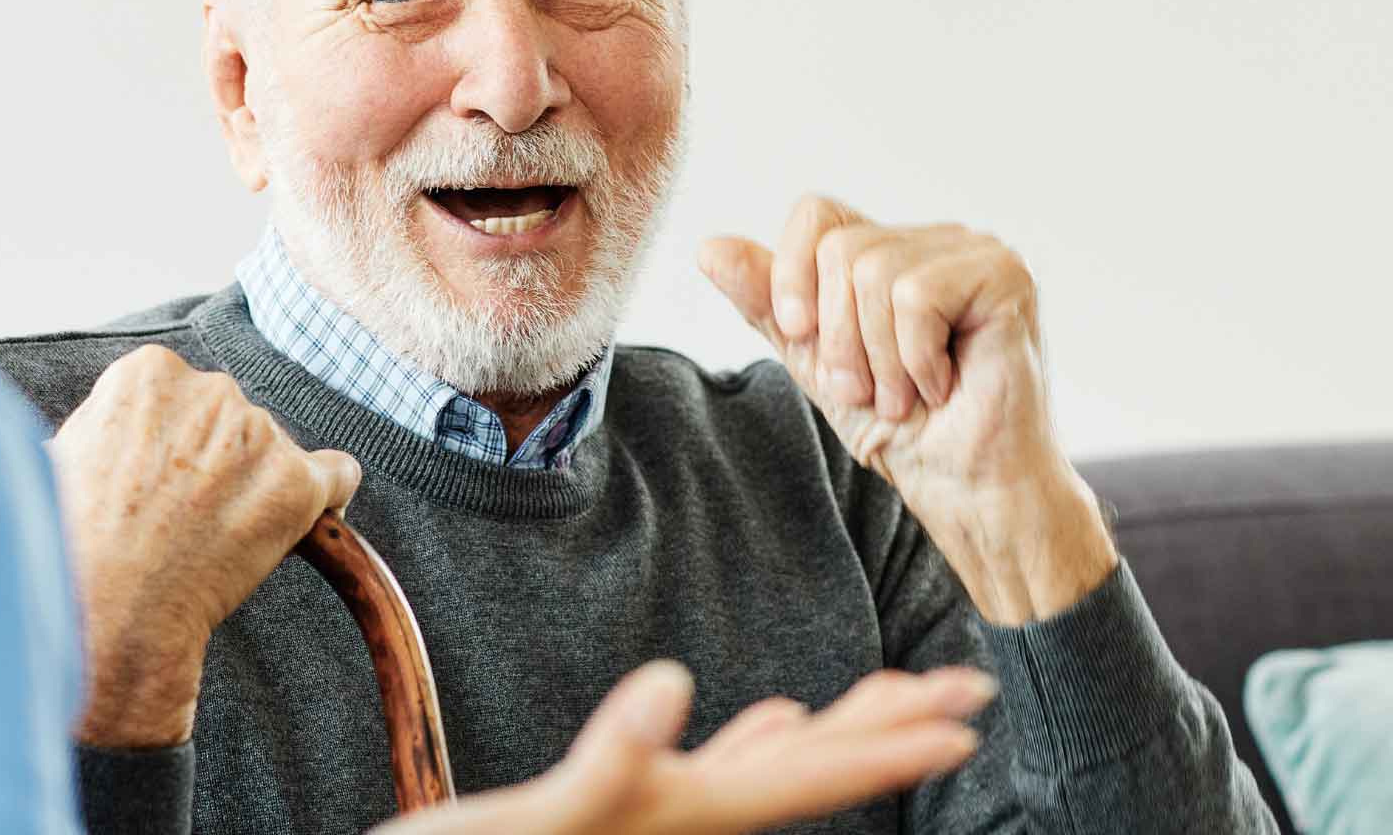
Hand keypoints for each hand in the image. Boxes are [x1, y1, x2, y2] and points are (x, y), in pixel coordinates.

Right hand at [48, 345, 361, 746]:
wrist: (103, 612)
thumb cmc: (70, 547)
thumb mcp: (62, 457)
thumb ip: (110, 428)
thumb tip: (119, 438)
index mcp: (149, 373)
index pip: (182, 395)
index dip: (170, 444)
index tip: (159, 483)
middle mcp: (212, 389)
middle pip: (230, 420)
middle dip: (214, 461)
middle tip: (183, 521)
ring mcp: (260, 434)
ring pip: (275, 451)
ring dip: (256, 487)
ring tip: (211, 544)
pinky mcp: (297, 484)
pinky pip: (339, 475)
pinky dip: (329, 498)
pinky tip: (303, 528)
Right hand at [375, 661, 994, 834]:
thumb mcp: (535, 824)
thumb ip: (606, 763)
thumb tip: (674, 683)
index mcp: (681, 817)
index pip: (808, 778)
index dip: (888, 744)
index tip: (966, 716)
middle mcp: (684, 821)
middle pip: (810, 770)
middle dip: (889, 725)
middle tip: (968, 687)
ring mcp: (657, 818)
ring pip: (769, 769)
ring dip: (834, 730)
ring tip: (893, 698)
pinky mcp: (620, 809)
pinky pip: (709, 773)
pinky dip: (750, 744)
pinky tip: (761, 719)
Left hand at [699, 196, 1115, 623]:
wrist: (962, 487)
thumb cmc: (898, 429)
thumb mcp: (812, 361)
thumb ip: (766, 303)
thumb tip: (710, 247)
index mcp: (886, 251)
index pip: (815, 214)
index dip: (792, 274)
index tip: (797, 336)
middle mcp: (932, 239)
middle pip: (840, 250)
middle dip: (838, 338)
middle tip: (870, 390)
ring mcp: (974, 251)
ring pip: (875, 273)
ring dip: (879, 358)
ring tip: (907, 397)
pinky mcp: (1005, 275)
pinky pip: (917, 297)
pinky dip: (916, 359)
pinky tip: (945, 385)